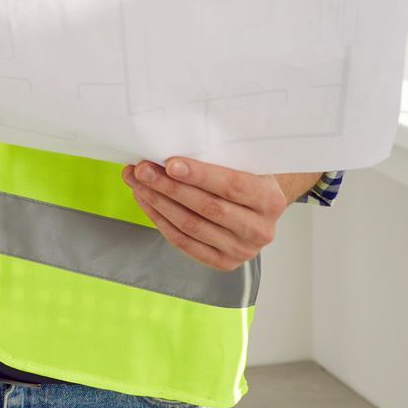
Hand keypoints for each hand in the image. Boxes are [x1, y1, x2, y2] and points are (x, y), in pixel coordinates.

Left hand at [122, 157, 310, 271]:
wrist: (257, 207)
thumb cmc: (245, 177)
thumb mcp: (243, 163)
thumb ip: (219, 157)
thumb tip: (171, 145)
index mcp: (270, 200)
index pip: (232, 187)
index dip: (199, 175)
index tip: (170, 163)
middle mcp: (259, 229)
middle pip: (207, 208)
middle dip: (169, 187)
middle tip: (142, 169)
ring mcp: (241, 250)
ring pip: (190, 225)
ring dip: (157, 202)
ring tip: (137, 181)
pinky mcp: (222, 262)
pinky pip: (183, 242)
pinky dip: (160, 220)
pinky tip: (146, 201)